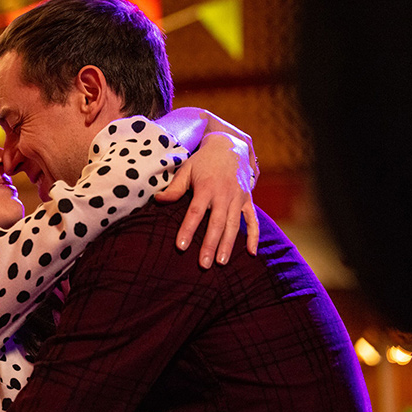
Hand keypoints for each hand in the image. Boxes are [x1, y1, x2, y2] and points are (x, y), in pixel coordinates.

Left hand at [154, 129, 258, 268]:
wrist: (230, 146)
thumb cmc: (203, 161)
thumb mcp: (186, 169)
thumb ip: (174, 187)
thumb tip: (158, 200)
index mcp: (206, 187)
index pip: (195, 212)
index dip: (188, 229)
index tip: (181, 247)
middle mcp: (224, 194)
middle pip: (216, 223)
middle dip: (210, 245)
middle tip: (204, 265)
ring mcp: (238, 198)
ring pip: (234, 225)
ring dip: (228, 245)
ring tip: (221, 263)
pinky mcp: (248, 200)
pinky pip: (253, 220)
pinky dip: (254, 236)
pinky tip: (251, 253)